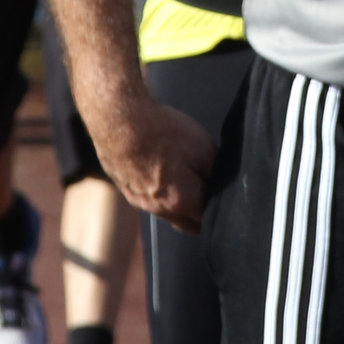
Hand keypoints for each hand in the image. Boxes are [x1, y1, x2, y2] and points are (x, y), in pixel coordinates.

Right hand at [93, 95, 219, 232]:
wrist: (118, 120)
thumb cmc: (162, 134)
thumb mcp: (204, 149)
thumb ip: (216, 173)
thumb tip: (221, 187)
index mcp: (181, 203)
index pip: (208, 220)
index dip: (219, 209)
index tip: (225, 195)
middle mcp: (159, 209)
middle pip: (188, 223)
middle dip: (201, 214)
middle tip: (211, 193)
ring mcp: (139, 200)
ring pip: (167, 212)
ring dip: (180, 203)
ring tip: (187, 180)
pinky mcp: (125, 187)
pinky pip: (149, 198)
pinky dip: (160, 192)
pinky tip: (162, 172)